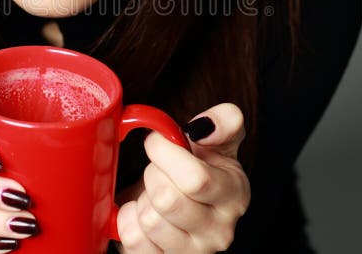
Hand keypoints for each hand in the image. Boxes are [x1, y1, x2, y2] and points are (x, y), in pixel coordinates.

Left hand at [114, 103, 250, 253]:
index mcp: (234, 195)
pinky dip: (127, 219)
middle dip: (153, 174)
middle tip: (158, 170)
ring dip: (142, 199)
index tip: (157, 142)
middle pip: (167, 200)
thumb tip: (203, 127)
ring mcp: (192, 252)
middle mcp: (219, 231)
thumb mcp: (217, 140)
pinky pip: (133, 240)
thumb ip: (223, 122)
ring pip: (149, 221)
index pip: (195, 179)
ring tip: (154, 193)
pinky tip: (141, 211)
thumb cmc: (201, 168)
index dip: (164, 153)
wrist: (182, 200)